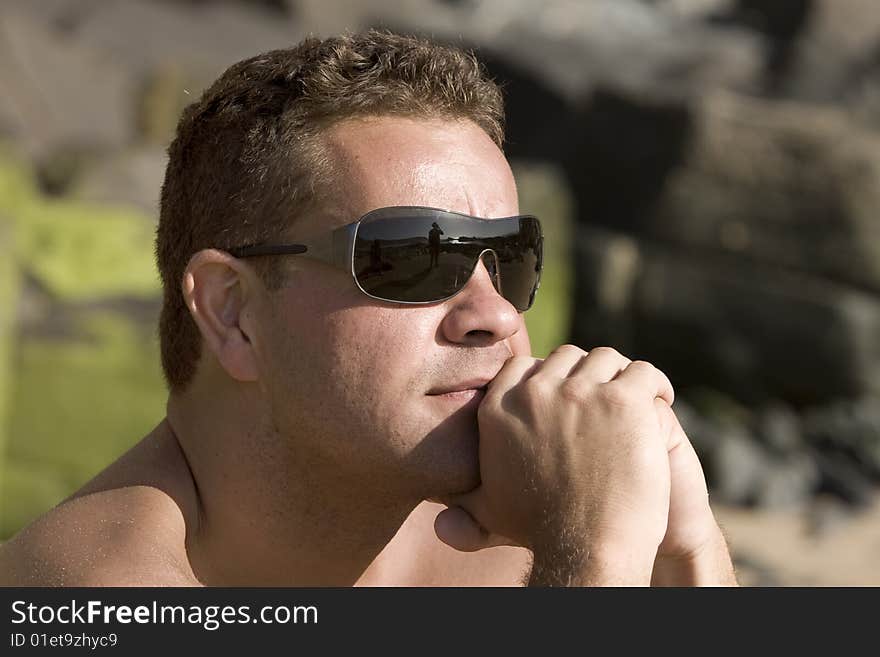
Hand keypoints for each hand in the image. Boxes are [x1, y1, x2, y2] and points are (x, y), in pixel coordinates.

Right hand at [437, 345, 677, 584]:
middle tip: (605, 402)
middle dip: (586, 376)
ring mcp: (579, 392)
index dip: (551, 377)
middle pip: (567, 357)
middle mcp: (534, 391)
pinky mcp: (623, 400)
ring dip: (620, 377)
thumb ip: (464, 506)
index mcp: (499, 406)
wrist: (586, 548)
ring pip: (606, 359)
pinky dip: (655, 384)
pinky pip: (643, 372)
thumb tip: (438, 524)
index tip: (569, 396)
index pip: (526, 364)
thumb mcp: (490, 510)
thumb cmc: (541, 532)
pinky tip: (658, 401)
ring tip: (634, 402)